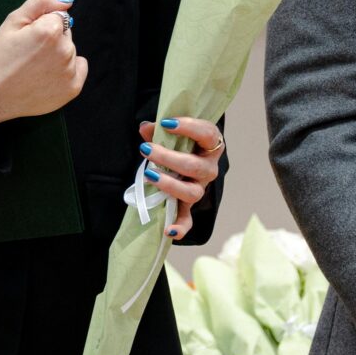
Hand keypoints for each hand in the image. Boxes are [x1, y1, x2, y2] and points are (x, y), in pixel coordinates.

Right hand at [0, 0, 85, 124]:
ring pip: (70, 51)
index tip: (28, 39)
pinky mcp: (73, 88)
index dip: (41, 26)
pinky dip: (69, 70)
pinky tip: (49, 76)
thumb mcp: (13, 21)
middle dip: (52, 40)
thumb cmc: (0, 57)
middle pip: (65, 34)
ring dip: (58, 55)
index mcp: (51, 30)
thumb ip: (40, 2)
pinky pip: (80, 68)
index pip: (57, 17)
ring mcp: (70, 71)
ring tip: (35, 68)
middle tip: (29, 54)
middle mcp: (65, 49)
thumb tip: (65, 2)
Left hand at [138, 116, 222, 240]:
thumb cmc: (181, 143)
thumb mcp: (172, 133)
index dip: (189, 128)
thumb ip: (159, 130)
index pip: (207, 134)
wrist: (187, 159)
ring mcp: (200, 187)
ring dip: (169, 185)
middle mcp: (209, 168)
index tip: (166, 123)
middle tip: (146, 149)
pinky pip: (187, 219)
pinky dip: (180, 227)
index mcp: (211, 145)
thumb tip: (145, 128)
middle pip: (194, 166)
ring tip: (149, 174)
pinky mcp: (188, 205)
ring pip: (192, 192)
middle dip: (168, 157)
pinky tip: (169, 231)